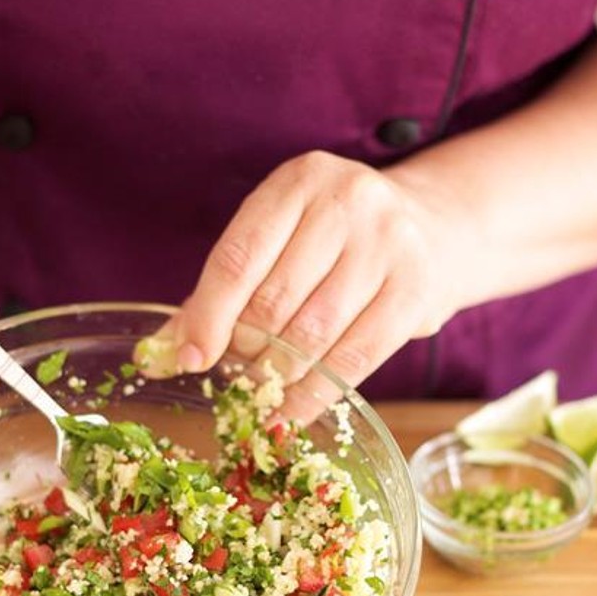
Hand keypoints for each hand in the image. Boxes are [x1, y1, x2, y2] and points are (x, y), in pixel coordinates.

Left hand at [166, 150, 462, 385]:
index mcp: (298, 182)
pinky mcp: (415, 292)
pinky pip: (353, 359)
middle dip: (245, 350)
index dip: (208, 315)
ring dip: (277, 377)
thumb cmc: (338, 242)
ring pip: (311, 334)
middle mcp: (346, 203)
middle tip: (234, 376)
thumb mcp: (282, 241)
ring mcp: (387, 246)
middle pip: (274, 301)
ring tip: (260, 395)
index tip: (190, 359)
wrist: (437, 231)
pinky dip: (313, 396)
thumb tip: (160, 353)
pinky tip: (290, 413)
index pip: (239, 257)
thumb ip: (223, 290)